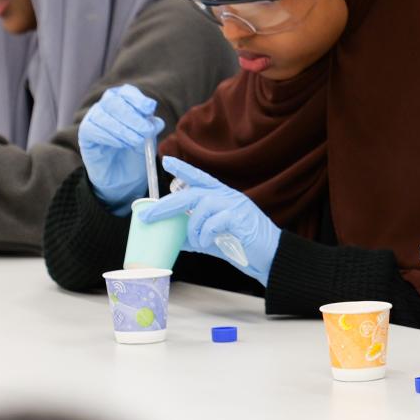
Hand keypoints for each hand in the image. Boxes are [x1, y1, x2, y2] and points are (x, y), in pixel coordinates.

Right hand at [78, 85, 163, 208]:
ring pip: (103, 115)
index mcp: (123, 102)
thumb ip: (150, 129)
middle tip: (146, 131)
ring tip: (137, 142)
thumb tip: (156, 122)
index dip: (137, 99)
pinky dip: (109, 136)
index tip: (150, 108)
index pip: (126, 92)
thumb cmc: (136, 153)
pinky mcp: (85, 135)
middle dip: (132, 116)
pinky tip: (121, 144)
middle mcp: (105, 107)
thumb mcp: (148, 140)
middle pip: (113, 101)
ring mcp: (93, 119)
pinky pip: (92, 129)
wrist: (124, 178)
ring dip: (123, 129)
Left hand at [139, 156, 280, 284]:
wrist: (271, 257)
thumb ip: (196, 235)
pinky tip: (208, 242)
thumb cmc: (244, 246)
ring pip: (201, 206)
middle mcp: (227, 196)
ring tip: (196, 241)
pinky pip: (214, 221)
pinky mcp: (240, 218)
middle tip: (148, 215)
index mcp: (221, 197)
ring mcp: (235, 205)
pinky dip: (205, 234)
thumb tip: (173, 239)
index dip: (183, 169)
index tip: (167, 161)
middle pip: (192, 193)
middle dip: (167, 204)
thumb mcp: (214, 239)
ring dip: (192, 227)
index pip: (200, 178)